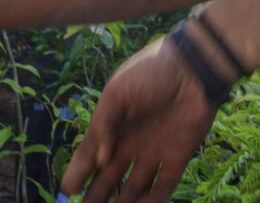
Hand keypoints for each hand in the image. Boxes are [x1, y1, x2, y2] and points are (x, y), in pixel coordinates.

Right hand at [61, 37, 216, 201]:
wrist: (192, 69)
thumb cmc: (148, 74)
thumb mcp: (117, 94)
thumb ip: (105, 125)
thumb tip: (98, 159)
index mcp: (111, 125)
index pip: (89, 154)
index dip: (78, 172)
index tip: (67, 190)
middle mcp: (130, 142)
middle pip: (110, 175)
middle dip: (97, 194)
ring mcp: (154, 151)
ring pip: (135, 186)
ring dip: (123, 202)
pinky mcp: (179, 157)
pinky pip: (165, 185)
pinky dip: (153, 201)